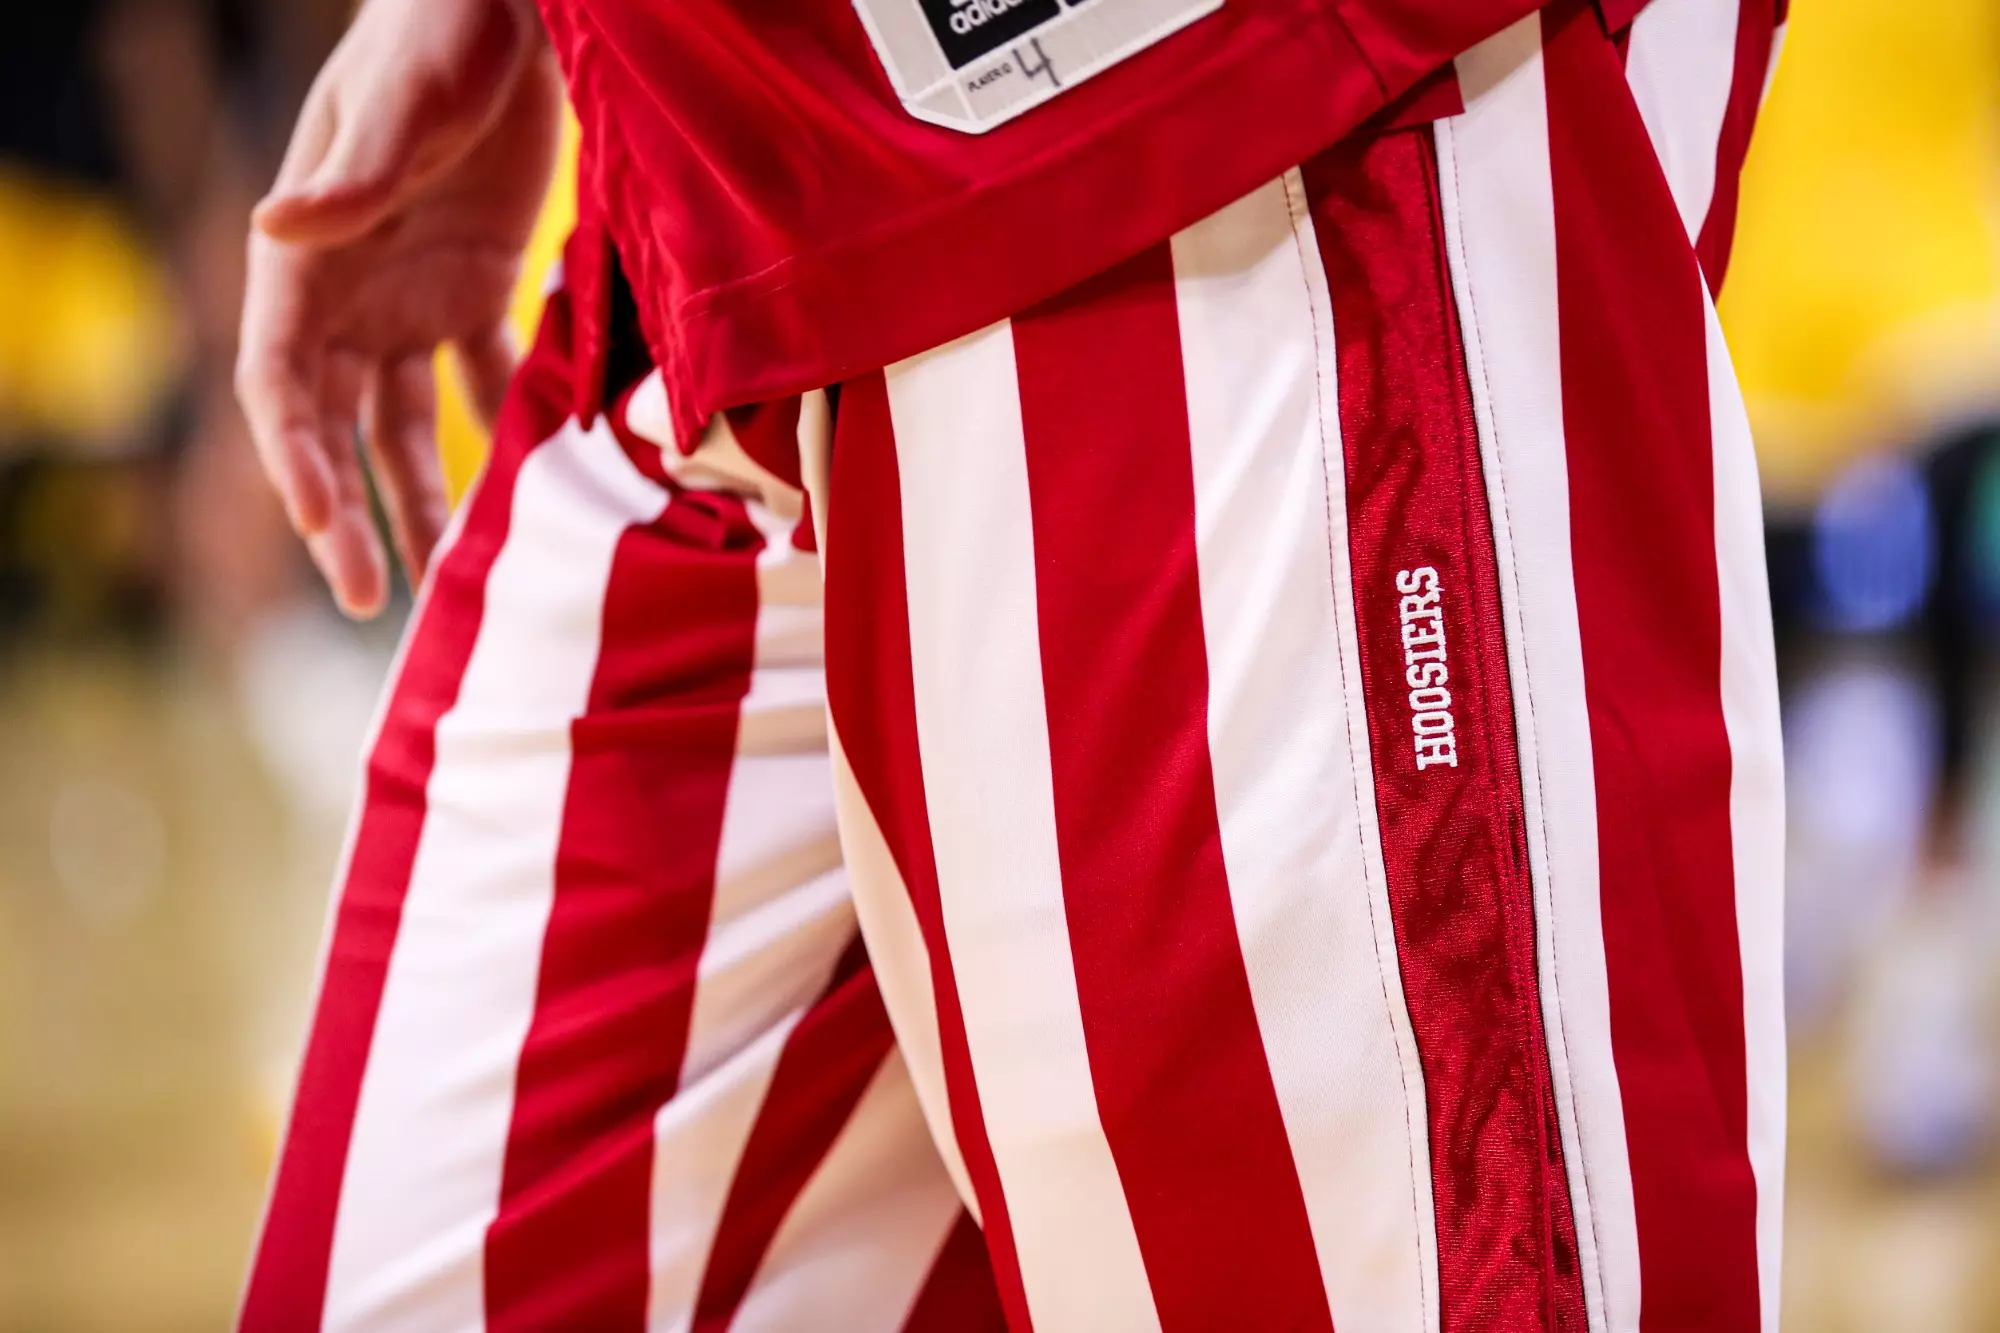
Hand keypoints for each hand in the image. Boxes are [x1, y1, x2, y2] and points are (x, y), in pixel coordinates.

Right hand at [236, 0, 561, 616]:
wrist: (508, 19)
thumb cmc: (438, 44)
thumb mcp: (397, 107)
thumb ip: (350, 178)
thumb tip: (276, 228)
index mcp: (303, 261)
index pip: (280, 384)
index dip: (294, 460)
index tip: (323, 526)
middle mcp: (347, 295)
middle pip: (333, 428)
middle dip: (348, 514)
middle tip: (372, 598)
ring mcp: (410, 301)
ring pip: (403, 426)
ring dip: (421, 501)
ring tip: (448, 586)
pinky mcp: (477, 293)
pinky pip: (484, 384)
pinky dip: (499, 437)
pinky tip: (527, 499)